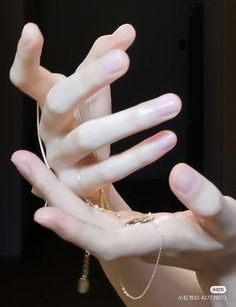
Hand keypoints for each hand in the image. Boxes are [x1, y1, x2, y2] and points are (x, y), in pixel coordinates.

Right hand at [10, 23, 179, 206]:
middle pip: (59, 102)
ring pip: (87, 137)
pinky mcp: (78, 184)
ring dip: (130, 119)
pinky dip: (139, 155)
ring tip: (170, 104)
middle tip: (122, 60)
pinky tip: (166, 139)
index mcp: (49, 105)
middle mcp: (49, 131)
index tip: (33, 31)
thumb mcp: (91, 96)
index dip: (26, 57)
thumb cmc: (85, 127)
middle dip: (89, 79)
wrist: (81, 173)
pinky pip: (108, 170)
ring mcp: (60, 160)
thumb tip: (126, 32)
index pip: (27, 79)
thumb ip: (103, 63)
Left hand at [11, 150, 235, 302]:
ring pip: (83, 212)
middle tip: (22, 161)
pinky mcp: (125, 220)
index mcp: (151, 242)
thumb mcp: (225, 219)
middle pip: (82, 223)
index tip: (41, 211)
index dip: (74, 232)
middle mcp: (129, 238)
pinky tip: (58, 173)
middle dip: (51, 196)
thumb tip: (179, 172)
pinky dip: (73, 190)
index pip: (105, 243)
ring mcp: (124, 229)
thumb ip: (205, 202)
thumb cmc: (226, 237)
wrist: (223, 251)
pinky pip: (92, 206)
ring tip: (30, 161)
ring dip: (55, 189)